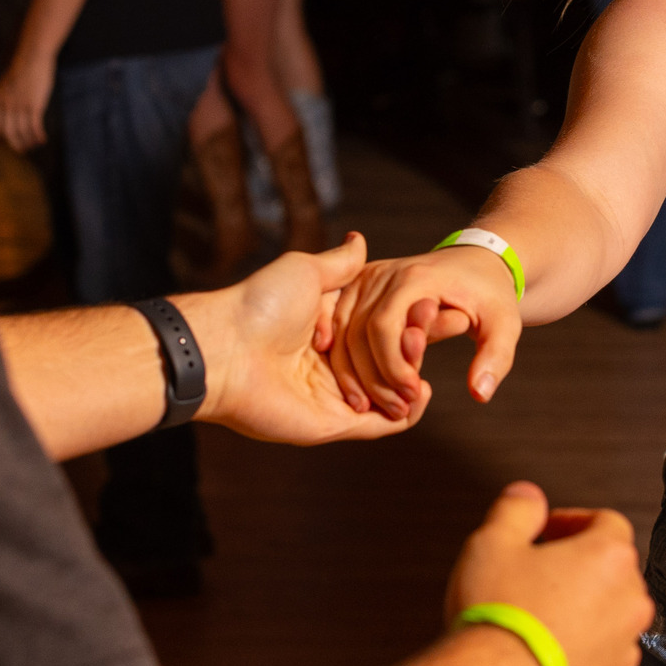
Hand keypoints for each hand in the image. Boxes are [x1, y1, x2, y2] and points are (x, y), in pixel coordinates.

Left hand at [0, 51, 57, 152]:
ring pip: (22, 133)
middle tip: (23, 151)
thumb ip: (6, 98)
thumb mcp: (7, 84)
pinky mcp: (34, 106)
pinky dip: (38, 136)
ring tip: (35, 144)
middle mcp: (5, 105)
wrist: (33, 56)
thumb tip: (10, 112)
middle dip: (15, 146)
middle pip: (7, 134)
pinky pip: (34, 127)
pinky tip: (43, 139)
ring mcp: (19, 106)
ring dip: (29, 142)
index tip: (10, 143)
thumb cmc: (23, 68)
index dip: (1, 139)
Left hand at [187, 234, 419, 445]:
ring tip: (423, 354)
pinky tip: (421, 389)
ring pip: (389, 394)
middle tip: (439, 326)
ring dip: (413, 377)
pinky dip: (408, 412)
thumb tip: (360, 240)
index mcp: (325, 333)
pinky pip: (383, 424)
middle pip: (387, 363)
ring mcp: (333, 397)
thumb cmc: (259, 305)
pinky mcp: (334, 425)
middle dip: (415, 347)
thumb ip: (339, 265)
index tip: (436, 304)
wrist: (227, 348)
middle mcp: (330, 366)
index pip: (378, 332)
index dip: (408, 320)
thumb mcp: (305, 271)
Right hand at [325, 243, 524, 420]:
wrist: (475, 264)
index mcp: (415, 277)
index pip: (384, 326)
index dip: (393, 367)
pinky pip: (336, 326)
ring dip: (352, 374)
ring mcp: (366, 278)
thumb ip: (495, 358)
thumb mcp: (505, 324)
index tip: (412, 395)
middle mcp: (383, 273)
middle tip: (395, 410)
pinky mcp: (357, 286)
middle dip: (372, 377)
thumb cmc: (490, 295)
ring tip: (373, 407)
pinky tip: (355, 389)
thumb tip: (479, 394)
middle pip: (357, 332)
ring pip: (341, 332)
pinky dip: (341, 359)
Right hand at [445, 481, 651, 665]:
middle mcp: (631, 605)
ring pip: (609, 626)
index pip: (606, 522)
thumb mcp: (491, 543)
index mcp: (609, 558)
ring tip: (535, 631)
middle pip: (613, 576)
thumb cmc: (494, 617)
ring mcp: (625, 656)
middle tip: (533, 582)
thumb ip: (516, 510)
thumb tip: (528, 496)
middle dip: (579, 574)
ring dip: (582, 621)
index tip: (544, 534)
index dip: (573, 523)